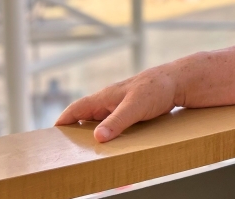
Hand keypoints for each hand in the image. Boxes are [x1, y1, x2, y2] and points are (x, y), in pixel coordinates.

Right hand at [55, 64, 181, 142]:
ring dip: (97, 136)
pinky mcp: (134, 111)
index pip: (76, 109)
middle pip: (87, 118)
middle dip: (78, 133)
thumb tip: (97, 137)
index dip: (63, 121)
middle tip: (72, 151)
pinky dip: (113, 135)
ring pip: (103, 123)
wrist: (181, 82)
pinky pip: (117, 125)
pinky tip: (116, 146)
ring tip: (92, 153)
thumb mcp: (135, 106)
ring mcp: (122, 106)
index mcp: (105, 97)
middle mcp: (110, 101)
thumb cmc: (157, 87)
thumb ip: (117, 121)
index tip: (52, 136)